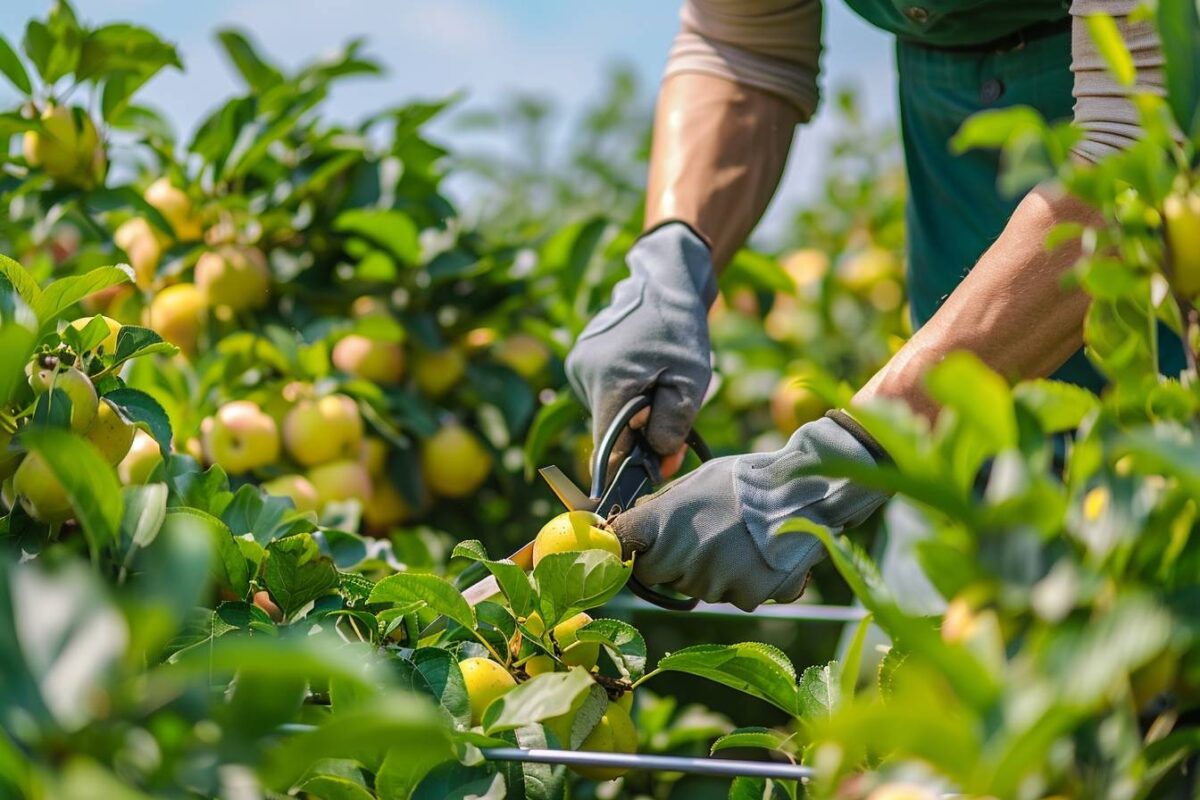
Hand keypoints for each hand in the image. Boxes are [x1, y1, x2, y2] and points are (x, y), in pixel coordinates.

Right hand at [565, 222, 716, 476]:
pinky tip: (642, 373)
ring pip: (605, 414)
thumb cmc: (680, 331)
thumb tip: (655, 463)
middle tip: (673, 423)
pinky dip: (623, 396)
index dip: (633, 465)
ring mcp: (576, 365)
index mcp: (608, 383)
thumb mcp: (690, 382)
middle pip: (608, 432)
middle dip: (639, 437)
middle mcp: (582, 375)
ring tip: (658, 385)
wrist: (662, 282)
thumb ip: (672, 428)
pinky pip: (602, 395)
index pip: (608, 449)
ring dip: (632, 415)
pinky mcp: (578, 359)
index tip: (658, 467)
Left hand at [611, 415, 888, 610]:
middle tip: (709, 534)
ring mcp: (715, 580)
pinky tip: (763, 553)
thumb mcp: (696, 481)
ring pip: (702, 588)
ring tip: (742, 538)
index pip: (624, 547)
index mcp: (663, 522)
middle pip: (661, 576)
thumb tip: (629, 522)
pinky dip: (748, 581)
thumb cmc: (747, 479)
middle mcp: (682, 556)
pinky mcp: (746, 595)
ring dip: (715, 572)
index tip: (636, 546)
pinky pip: (737, 595)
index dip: (630, 548)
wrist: (806, 488)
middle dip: (676, 562)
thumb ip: (661, 507)